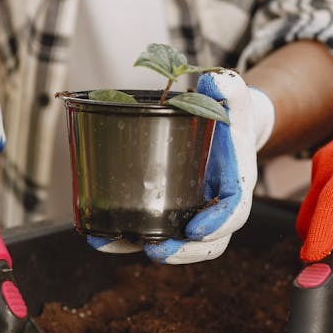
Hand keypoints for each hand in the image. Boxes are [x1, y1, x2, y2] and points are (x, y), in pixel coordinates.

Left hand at [89, 69, 273, 263]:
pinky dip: (122, 239)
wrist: (223, 127)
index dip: (217, 224)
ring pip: (174, 245)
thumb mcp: (233, 98)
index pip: (233, 213)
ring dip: (141, 249)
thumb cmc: (228, 115)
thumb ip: (231, 88)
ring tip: (111, 243)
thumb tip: (218, 80)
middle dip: (182, 252)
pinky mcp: (167, 211)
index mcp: (236, 185)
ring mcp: (190, 213)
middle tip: (155, 250)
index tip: (195, 229)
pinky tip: (96, 235)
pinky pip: (149, 232)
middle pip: (206, 243)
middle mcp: (215, 207)